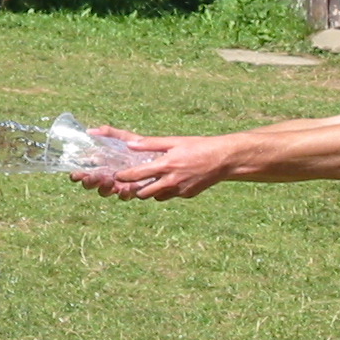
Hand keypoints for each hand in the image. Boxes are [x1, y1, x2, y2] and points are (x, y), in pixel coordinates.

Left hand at [72, 126, 212, 199]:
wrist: (223, 159)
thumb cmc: (198, 147)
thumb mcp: (174, 141)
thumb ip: (151, 144)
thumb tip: (131, 144)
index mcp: (165, 165)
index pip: (137, 175)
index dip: (123, 177)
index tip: (115, 176)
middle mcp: (170, 181)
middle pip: (143, 193)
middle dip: (135, 189)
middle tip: (130, 183)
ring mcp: (179, 190)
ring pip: (156, 197)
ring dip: (150, 191)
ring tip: (148, 182)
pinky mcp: (187, 195)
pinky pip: (170, 196)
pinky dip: (165, 191)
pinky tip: (168, 182)